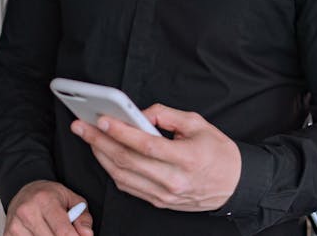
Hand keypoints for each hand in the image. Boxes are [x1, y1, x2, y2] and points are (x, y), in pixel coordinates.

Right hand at [4, 179, 92, 235]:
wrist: (25, 191)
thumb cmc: (51, 196)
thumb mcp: (72, 199)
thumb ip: (82, 217)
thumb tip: (87, 235)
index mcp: (45, 200)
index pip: (62, 230)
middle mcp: (27, 212)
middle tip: (69, 235)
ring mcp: (14, 225)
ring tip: (52, 231)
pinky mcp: (7, 234)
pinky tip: (42, 234)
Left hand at [71, 104, 241, 211]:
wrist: (234, 184)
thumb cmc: (218, 153)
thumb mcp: (198, 124)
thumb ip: (167, 116)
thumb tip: (141, 114)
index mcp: (186, 159)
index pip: (145, 145)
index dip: (120, 132)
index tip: (102, 120)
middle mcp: (172, 180)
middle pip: (127, 161)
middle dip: (99, 142)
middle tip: (82, 127)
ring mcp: (164, 194)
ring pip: (122, 176)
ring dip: (101, 157)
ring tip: (89, 139)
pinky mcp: (159, 202)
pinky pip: (129, 187)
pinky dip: (113, 171)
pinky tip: (105, 157)